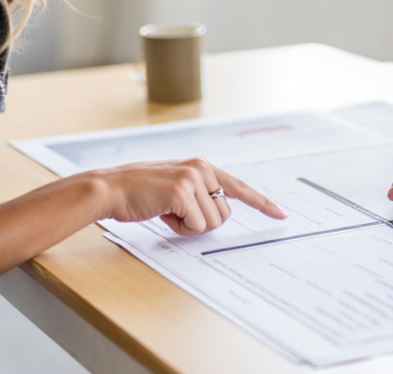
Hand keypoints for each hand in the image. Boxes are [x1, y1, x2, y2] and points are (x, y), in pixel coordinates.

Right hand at [98, 157, 286, 235]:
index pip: (239, 186)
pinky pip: (197, 227)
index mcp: (202, 165)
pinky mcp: (183, 192)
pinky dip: (179, 228)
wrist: (110, 189)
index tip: (282, 215)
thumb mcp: (175, 186)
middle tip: (175, 213)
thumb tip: (220, 215)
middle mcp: (201, 168)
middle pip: (225, 215)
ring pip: (213, 223)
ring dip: (189, 226)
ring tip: (167, 211)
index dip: (262, 203)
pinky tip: (162, 213)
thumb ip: (199, 193)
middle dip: (202, 222)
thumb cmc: (140, 193)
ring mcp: (193, 178)